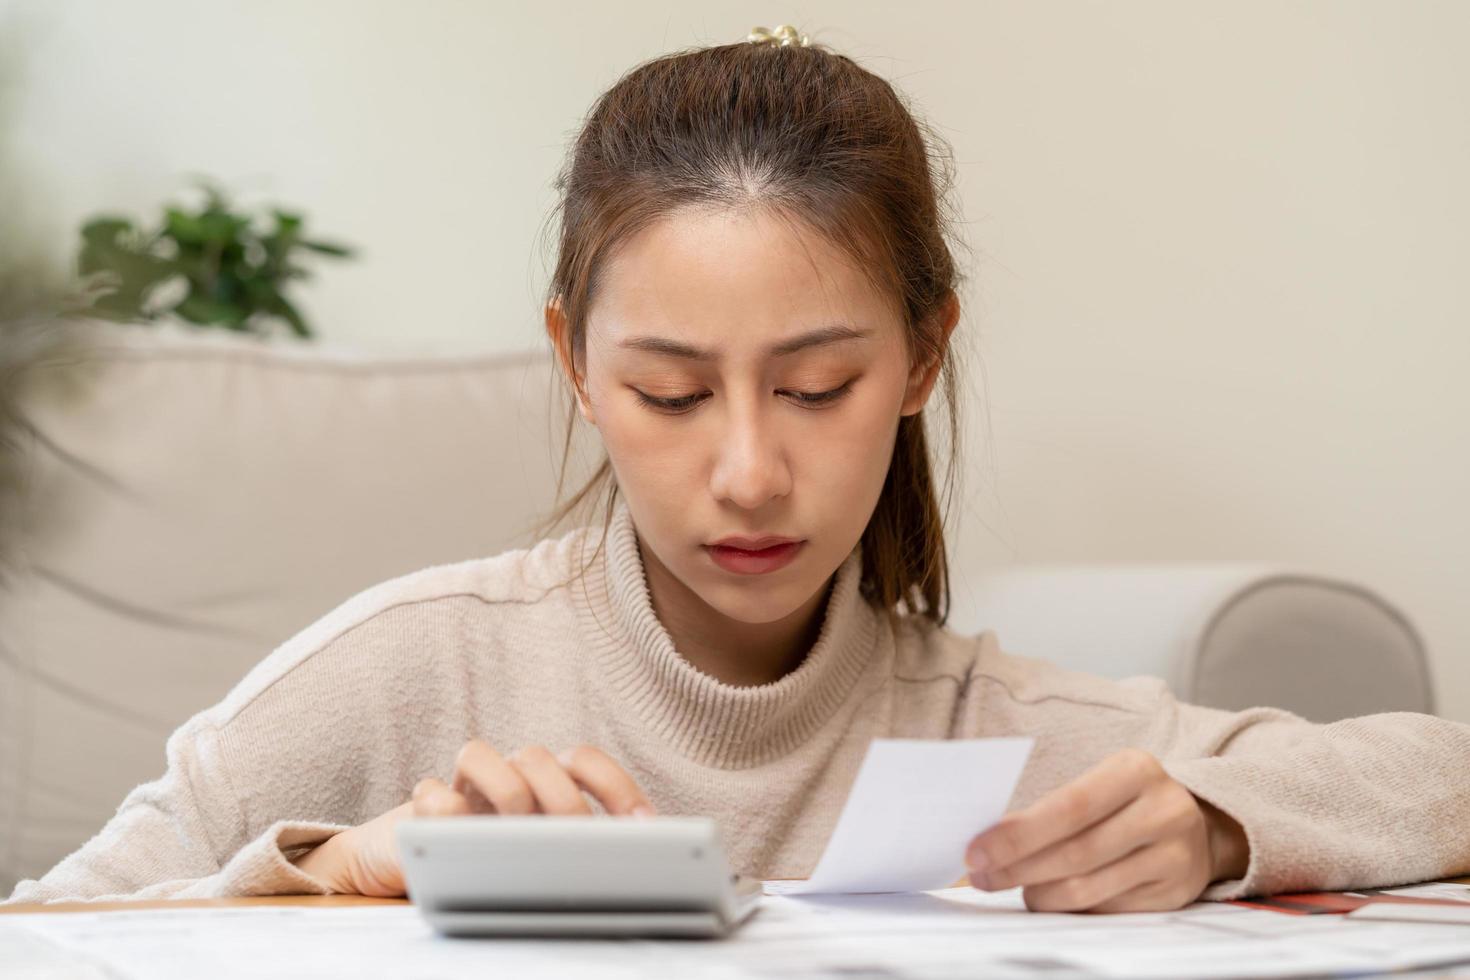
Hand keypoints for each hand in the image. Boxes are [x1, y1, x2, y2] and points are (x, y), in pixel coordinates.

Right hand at [293, 741, 654, 896]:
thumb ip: (580, 852)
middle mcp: (508, 774)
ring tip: (514, 833)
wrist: (418, 864)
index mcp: (546, 781)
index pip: (585, 761)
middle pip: (539, 758)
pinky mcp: (423, 805)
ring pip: (478, 754)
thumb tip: (637, 867)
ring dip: (505, 792)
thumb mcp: (548, 859)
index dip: (616, 786)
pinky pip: (432, 793)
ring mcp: (464, 786)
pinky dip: (447, 811)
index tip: (644, 828)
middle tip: (578, 842)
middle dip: (564, 800)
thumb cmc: (499, 863)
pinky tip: (459, 834)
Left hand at [964, 747, 1248, 912]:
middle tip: (982, 877)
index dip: (1017, 834)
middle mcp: (1162, 810)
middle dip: (1018, 867)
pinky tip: (1051, 897)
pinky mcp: (1174, 892)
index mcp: (1135, 770)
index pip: (1068, 806)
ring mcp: (1174, 854)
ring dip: (1040, 893)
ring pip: (1088, 887)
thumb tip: (990, 840)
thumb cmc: (1126, 801)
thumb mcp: (1100, 784)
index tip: (976, 851)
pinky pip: (1106, 908)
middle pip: (1075, 851)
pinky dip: (1069, 907)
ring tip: (1016, 888)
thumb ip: (1054, 807)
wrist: (1198, 826)